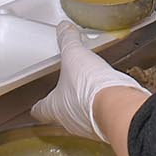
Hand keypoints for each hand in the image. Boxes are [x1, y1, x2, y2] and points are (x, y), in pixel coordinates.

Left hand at [31, 23, 144, 142]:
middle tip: (69, 87)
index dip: (38, 104)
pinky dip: (103, 107)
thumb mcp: (73, 55)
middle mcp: (68, 122)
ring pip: (81, 117)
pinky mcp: (106, 126)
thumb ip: (67, 41)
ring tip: (92, 88)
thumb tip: (63, 28)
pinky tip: (109, 95)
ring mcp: (87, 126)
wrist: (116, 106)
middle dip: (65, 102)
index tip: (38, 101)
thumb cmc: (88, 87)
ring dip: (85, 105)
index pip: (39, 110)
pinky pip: (102, 117)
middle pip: (61, 115)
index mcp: (53, 108)